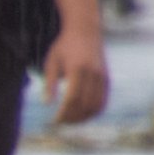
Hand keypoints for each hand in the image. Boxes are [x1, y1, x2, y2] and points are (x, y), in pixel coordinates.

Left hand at [45, 13, 110, 127]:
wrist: (85, 31)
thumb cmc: (63, 46)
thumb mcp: (51, 62)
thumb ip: (49, 83)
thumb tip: (46, 104)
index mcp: (78, 69)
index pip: (72, 98)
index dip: (64, 113)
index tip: (55, 121)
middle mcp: (93, 74)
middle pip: (85, 104)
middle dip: (73, 117)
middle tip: (60, 123)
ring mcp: (102, 76)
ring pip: (96, 105)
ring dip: (84, 117)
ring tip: (71, 121)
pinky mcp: (107, 78)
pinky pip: (103, 100)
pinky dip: (95, 111)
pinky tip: (83, 115)